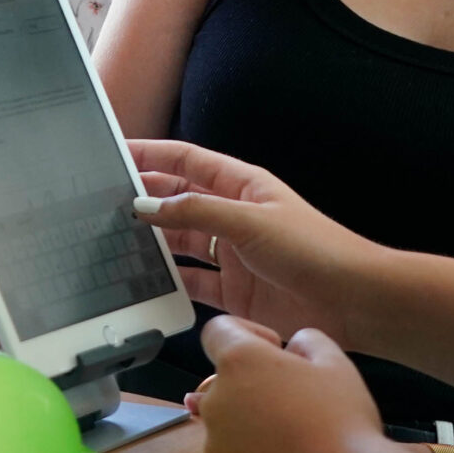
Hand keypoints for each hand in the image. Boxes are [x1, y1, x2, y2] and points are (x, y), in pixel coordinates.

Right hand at [129, 139, 377, 342]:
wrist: (353, 301)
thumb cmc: (315, 249)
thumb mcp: (251, 221)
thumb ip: (197, 212)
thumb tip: (148, 205)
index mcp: (242, 186)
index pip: (186, 161)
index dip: (151, 155)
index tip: (115, 152)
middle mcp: (234, 216)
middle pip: (178, 201)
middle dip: (143, 200)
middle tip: (101, 203)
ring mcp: (233, 255)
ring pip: (180, 243)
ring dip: (152, 242)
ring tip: (112, 242)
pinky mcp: (234, 291)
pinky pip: (192, 282)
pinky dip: (169, 283)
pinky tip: (145, 283)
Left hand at [191, 314, 407, 452]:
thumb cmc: (343, 420)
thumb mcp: (336, 363)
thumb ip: (307, 341)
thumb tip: (290, 350)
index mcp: (239, 363)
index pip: (218, 331)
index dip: (248, 334)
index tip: (277, 352)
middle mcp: (216, 404)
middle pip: (225, 384)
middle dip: (255, 387)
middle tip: (298, 403)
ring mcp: (216, 452)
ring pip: (231, 429)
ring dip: (255, 428)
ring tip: (300, 443)